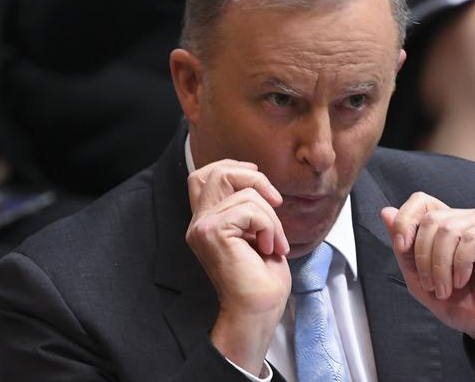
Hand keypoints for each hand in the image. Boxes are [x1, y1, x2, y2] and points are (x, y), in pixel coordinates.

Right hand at [185, 159, 289, 374]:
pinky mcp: (213, 232)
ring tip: (274, 243)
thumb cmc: (262, 277)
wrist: (259, 308)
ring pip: (245, 193)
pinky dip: (269, 226)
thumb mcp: (255, 231)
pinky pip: (250, 209)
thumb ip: (246, 206)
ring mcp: (202, 227)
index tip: (260, 182)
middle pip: (218, 172)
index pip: (204, 176)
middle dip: (255, 179)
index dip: (234, 167)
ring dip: (271, 216)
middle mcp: (198, 223)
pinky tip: (269, 248)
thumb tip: (257, 178)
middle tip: (276, 203)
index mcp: (205, 222)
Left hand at [382, 193, 474, 356]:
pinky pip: (471, 239)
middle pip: (431, 219)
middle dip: (423, 255)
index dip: (406, 220)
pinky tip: (463, 281)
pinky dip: (460, 265)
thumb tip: (386, 212)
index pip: (421, 201)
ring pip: (449, 230)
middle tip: (432, 285)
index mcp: (447, 223)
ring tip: (446, 288)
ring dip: (441, 266)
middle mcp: (467, 217)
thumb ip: (403, 247)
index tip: (401, 247)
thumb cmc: (459, 302)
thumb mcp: (419, 277)